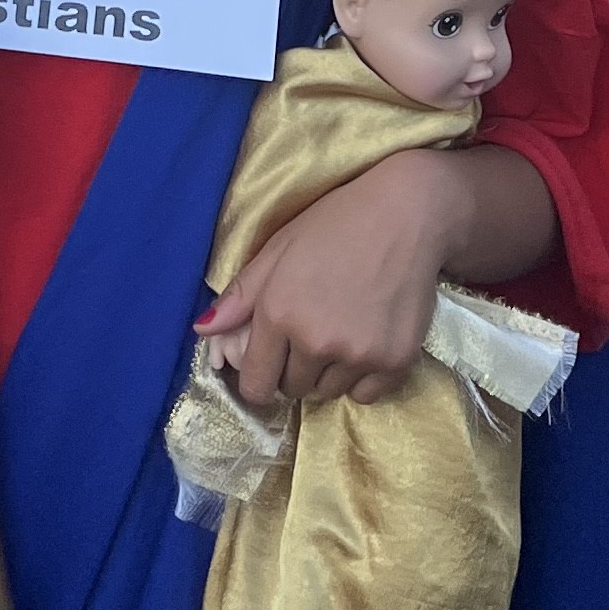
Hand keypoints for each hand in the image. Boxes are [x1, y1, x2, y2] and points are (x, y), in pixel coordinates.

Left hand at [199, 148, 465, 405]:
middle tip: (314, 331)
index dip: (258, 378)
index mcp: (278, 314)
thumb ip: (240, 296)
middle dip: (295, 368)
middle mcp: (315, 341)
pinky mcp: (395, 361)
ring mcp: (357, 354)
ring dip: (330, 372)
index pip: (255, 384)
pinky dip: (364, 378)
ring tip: (343, 329)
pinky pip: (366, 395)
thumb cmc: (335, 225)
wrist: (407, 214)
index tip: (269, 366)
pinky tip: (368, 341)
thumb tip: (202, 331)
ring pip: (329, 392)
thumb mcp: (277, 250)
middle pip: (293, 388)